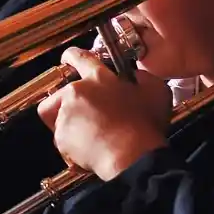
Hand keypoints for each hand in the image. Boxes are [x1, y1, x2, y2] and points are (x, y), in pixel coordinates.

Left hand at [36, 46, 171, 179]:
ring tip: (90, 136)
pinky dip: (73, 145)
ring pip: (58, 118)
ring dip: (71, 125)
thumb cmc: (144, 125)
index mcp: (98, 77)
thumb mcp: (155, 91)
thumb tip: (135, 77)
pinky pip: (62, 140)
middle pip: (61, 93)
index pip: (80, 57)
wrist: (131, 156)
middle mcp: (76, 92)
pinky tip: (91, 150)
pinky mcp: (61, 138)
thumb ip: (142, 78)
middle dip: (67, 103)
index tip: (67, 59)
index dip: (72, 56)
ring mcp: (66, 115)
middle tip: (86, 116)